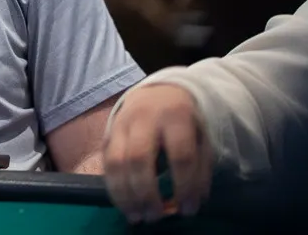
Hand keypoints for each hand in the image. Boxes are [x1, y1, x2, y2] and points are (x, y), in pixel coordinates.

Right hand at [103, 83, 212, 222]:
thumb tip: (191, 203)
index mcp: (176, 115)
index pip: (180, 155)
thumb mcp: (201, 137)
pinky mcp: (108, 132)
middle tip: (155, 217)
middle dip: (146, 193)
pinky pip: (106, 162)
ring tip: (136, 216)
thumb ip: (200, 169)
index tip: (188, 210)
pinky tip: (124, 204)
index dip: (185, 186)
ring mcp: (121, 123)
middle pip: (140, 158)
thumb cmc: (183, 120)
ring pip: (116, 161)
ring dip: (125, 194)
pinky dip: (113, 187)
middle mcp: (145, 117)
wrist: (158, 91)